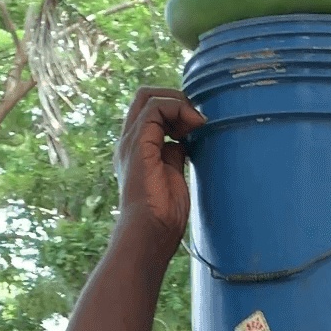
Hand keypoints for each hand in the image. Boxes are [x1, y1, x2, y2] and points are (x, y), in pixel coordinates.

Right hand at [113, 87, 206, 254]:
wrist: (150, 233)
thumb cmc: (163, 217)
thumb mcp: (174, 178)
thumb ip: (174, 157)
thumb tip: (182, 143)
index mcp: (138, 148)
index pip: (152, 111)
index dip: (176, 109)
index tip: (198, 127)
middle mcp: (131, 140)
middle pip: (146, 97)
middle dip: (176, 99)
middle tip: (198, 119)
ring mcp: (132, 141)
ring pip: (149, 96)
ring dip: (180, 103)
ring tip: (199, 123)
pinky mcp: (139, 144)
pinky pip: (155, 108)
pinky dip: (178, 108)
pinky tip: (195, 125)